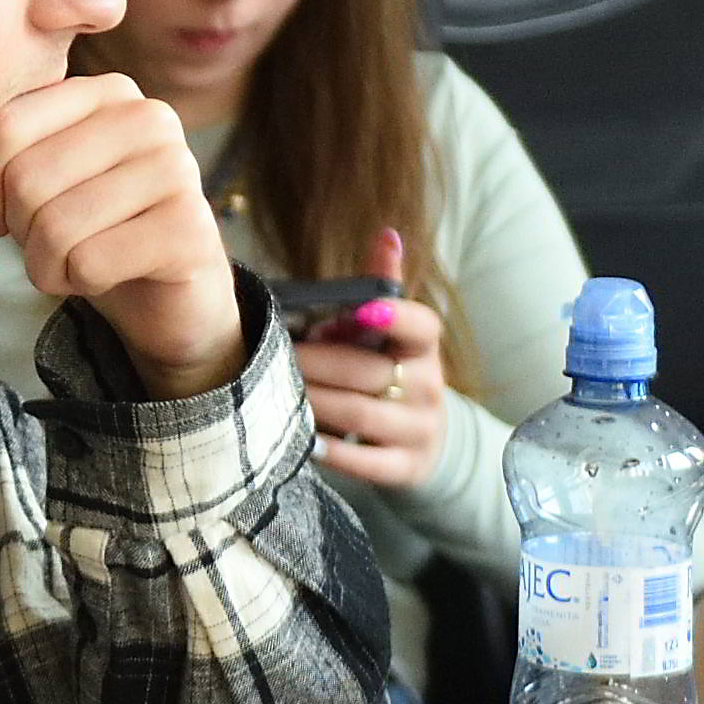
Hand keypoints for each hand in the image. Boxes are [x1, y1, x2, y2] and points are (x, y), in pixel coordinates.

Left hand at [0, 74, 241, 397]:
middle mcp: (150, 118)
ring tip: (72, 264)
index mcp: (109, 92)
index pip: (6, 127)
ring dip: (46, 265)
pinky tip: (104, 277)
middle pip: (28, 179)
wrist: (170, 295)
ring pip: (57, 227)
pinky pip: (89, 263)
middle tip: (46, 246)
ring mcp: (178, 170)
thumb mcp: (45, 178)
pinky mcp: (191, 230)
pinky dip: (79, 283)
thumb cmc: (93, 229)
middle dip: (21, 231)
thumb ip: (12, 148)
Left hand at [292, 230, 442, 496]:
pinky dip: (331, 451)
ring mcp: (420, 430)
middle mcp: (429, 387)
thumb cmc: (389, 371)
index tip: (362, 308)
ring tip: (273, 392)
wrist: (426, 441)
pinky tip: (301, 440)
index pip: (422, 325)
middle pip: (370, 371)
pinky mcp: (407, 468)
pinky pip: (365, 462)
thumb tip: (387, 234)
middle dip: (318, 363)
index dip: (395, 315)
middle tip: (275, 355)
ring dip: (313, 402)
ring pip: (361, 414)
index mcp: (424, 347)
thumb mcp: (391, 332)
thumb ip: (383, 285)